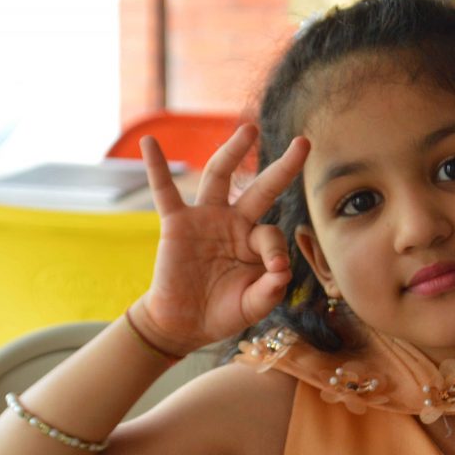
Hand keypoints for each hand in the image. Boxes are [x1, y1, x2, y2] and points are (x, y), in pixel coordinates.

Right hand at [132, 125, 309, 355]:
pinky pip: (164, 191)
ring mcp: (205, 219)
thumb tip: (283, 269)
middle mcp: (234, 223)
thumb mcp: (253, 305)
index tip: (275, 270)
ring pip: (219, 177)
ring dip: (233, 151)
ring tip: (249, 129)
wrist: (184, 324)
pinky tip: (150, 143)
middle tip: (304, 142)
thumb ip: (270, 290)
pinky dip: (156, 167)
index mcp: (255, 242)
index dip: (275, 251)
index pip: (271, 233)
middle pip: (261, 188)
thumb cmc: (222, 312)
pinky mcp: (176, 224)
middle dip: (283, 167)